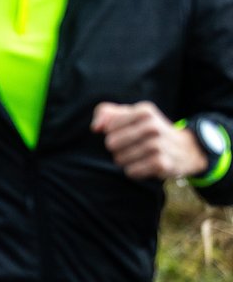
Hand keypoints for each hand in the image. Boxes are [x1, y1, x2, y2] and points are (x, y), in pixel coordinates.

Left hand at [91, 101, 207, 179]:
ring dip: (122, 160)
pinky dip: (131, 171)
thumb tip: (95, 128)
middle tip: (125, 148)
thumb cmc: (148, 130)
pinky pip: (132, 171)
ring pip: (120, 158)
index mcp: (145, 111)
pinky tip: (139, 166)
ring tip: (132, 157)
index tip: (120, 133)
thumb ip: (106, 113)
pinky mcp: (163, 164)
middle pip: (111, 143)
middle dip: (114, 148)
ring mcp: (160, 145)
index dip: (109, 133)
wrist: (186, 149)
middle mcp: (154, 126)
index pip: (109, 126)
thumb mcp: (130, 115)